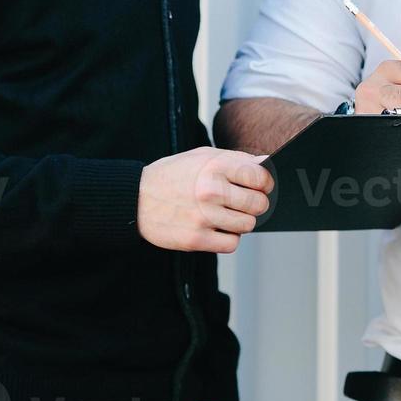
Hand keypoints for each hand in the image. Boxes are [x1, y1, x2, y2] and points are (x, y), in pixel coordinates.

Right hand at [138, 147, 273, 252]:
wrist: (135, 198)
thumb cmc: (172, 175)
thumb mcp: (201, 156)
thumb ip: (234, 159)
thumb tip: (265, 164)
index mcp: (214, 167)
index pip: (260, 177)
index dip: (265, 182)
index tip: (260, 186)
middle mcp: (211, 191)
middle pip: (258, 204)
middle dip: (255, 204)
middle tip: (244, 202)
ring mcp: (204, 217)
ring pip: (248, 226)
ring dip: (241, 222)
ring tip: (226, 214)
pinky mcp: (196, 239)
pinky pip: (231, 244)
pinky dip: (228, 238)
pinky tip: (217, 228)